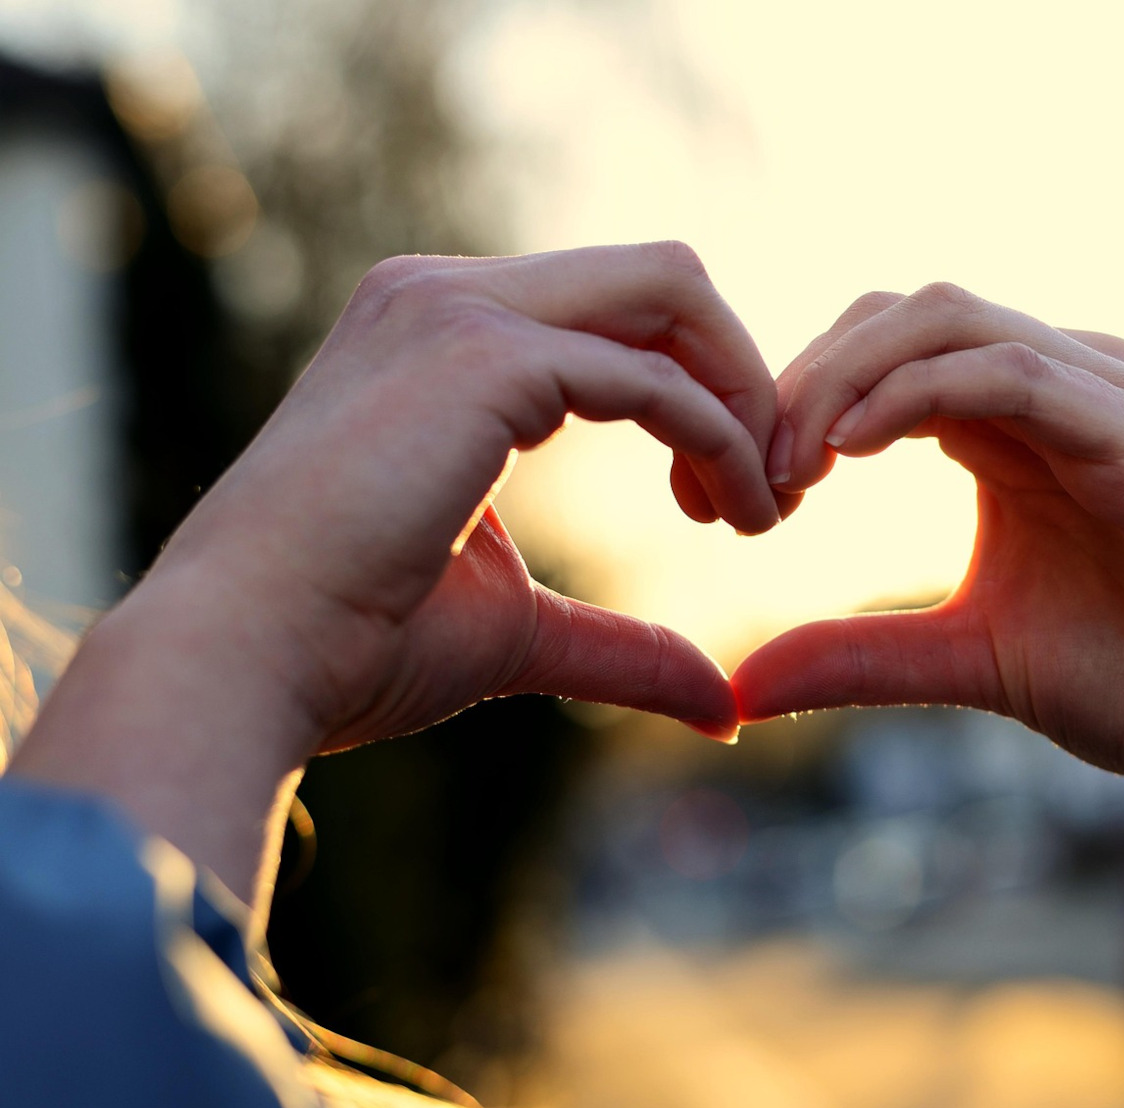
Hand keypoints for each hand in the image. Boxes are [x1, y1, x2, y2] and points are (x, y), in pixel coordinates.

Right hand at [15, 242, 784, 903]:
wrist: (248, 658)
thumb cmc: (357, 644)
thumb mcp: (519, 630)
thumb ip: (619, 645)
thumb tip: (721, 704)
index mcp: (443, 332)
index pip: (619, 313)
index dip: (698, 392)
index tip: (719, 500)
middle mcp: (445, 294)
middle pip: (663, 279)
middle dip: (739, 378)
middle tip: (767, 492)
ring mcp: (458, 311)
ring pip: (672, 291)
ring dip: (742, 397)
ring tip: (759, 509)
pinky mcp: (481, 356)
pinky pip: (652, 377)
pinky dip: (718, 437)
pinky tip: (733, 514)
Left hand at [736, 283, 1123, 792]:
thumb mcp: (965, 661)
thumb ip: (859, 656)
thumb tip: (740, 685)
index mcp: (1007, 426)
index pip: (873, 360)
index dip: (782, 409)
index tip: (713, 498)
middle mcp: (1053, 389)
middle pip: (893, 319)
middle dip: (796, 384)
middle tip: (733, 479)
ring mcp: (1103, 397)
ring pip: (946, 319)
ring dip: (845, 379)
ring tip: (785, 467)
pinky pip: (1015, 372)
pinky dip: (922, 392)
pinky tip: (853, 450)